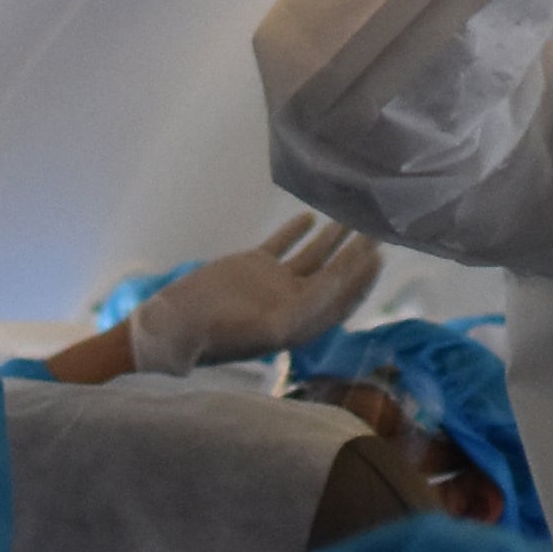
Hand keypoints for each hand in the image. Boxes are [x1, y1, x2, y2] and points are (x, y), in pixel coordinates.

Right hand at [127, 217, 386, 373]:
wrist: (174, 325)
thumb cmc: (215, 335)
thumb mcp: (263, 329)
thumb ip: (301, 311)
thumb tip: (335, 292)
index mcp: (299, 323)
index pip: (340, 300)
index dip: (361, 280)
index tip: (378, 257)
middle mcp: (292, 302)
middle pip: (333, 276)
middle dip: (355, 256)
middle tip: (376, 231)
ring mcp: (272, 283)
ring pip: (312, 258)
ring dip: (333, 240)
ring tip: (352, 219)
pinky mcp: (252, 266)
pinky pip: (281, 245)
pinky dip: (295, 231)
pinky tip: (310, 216)